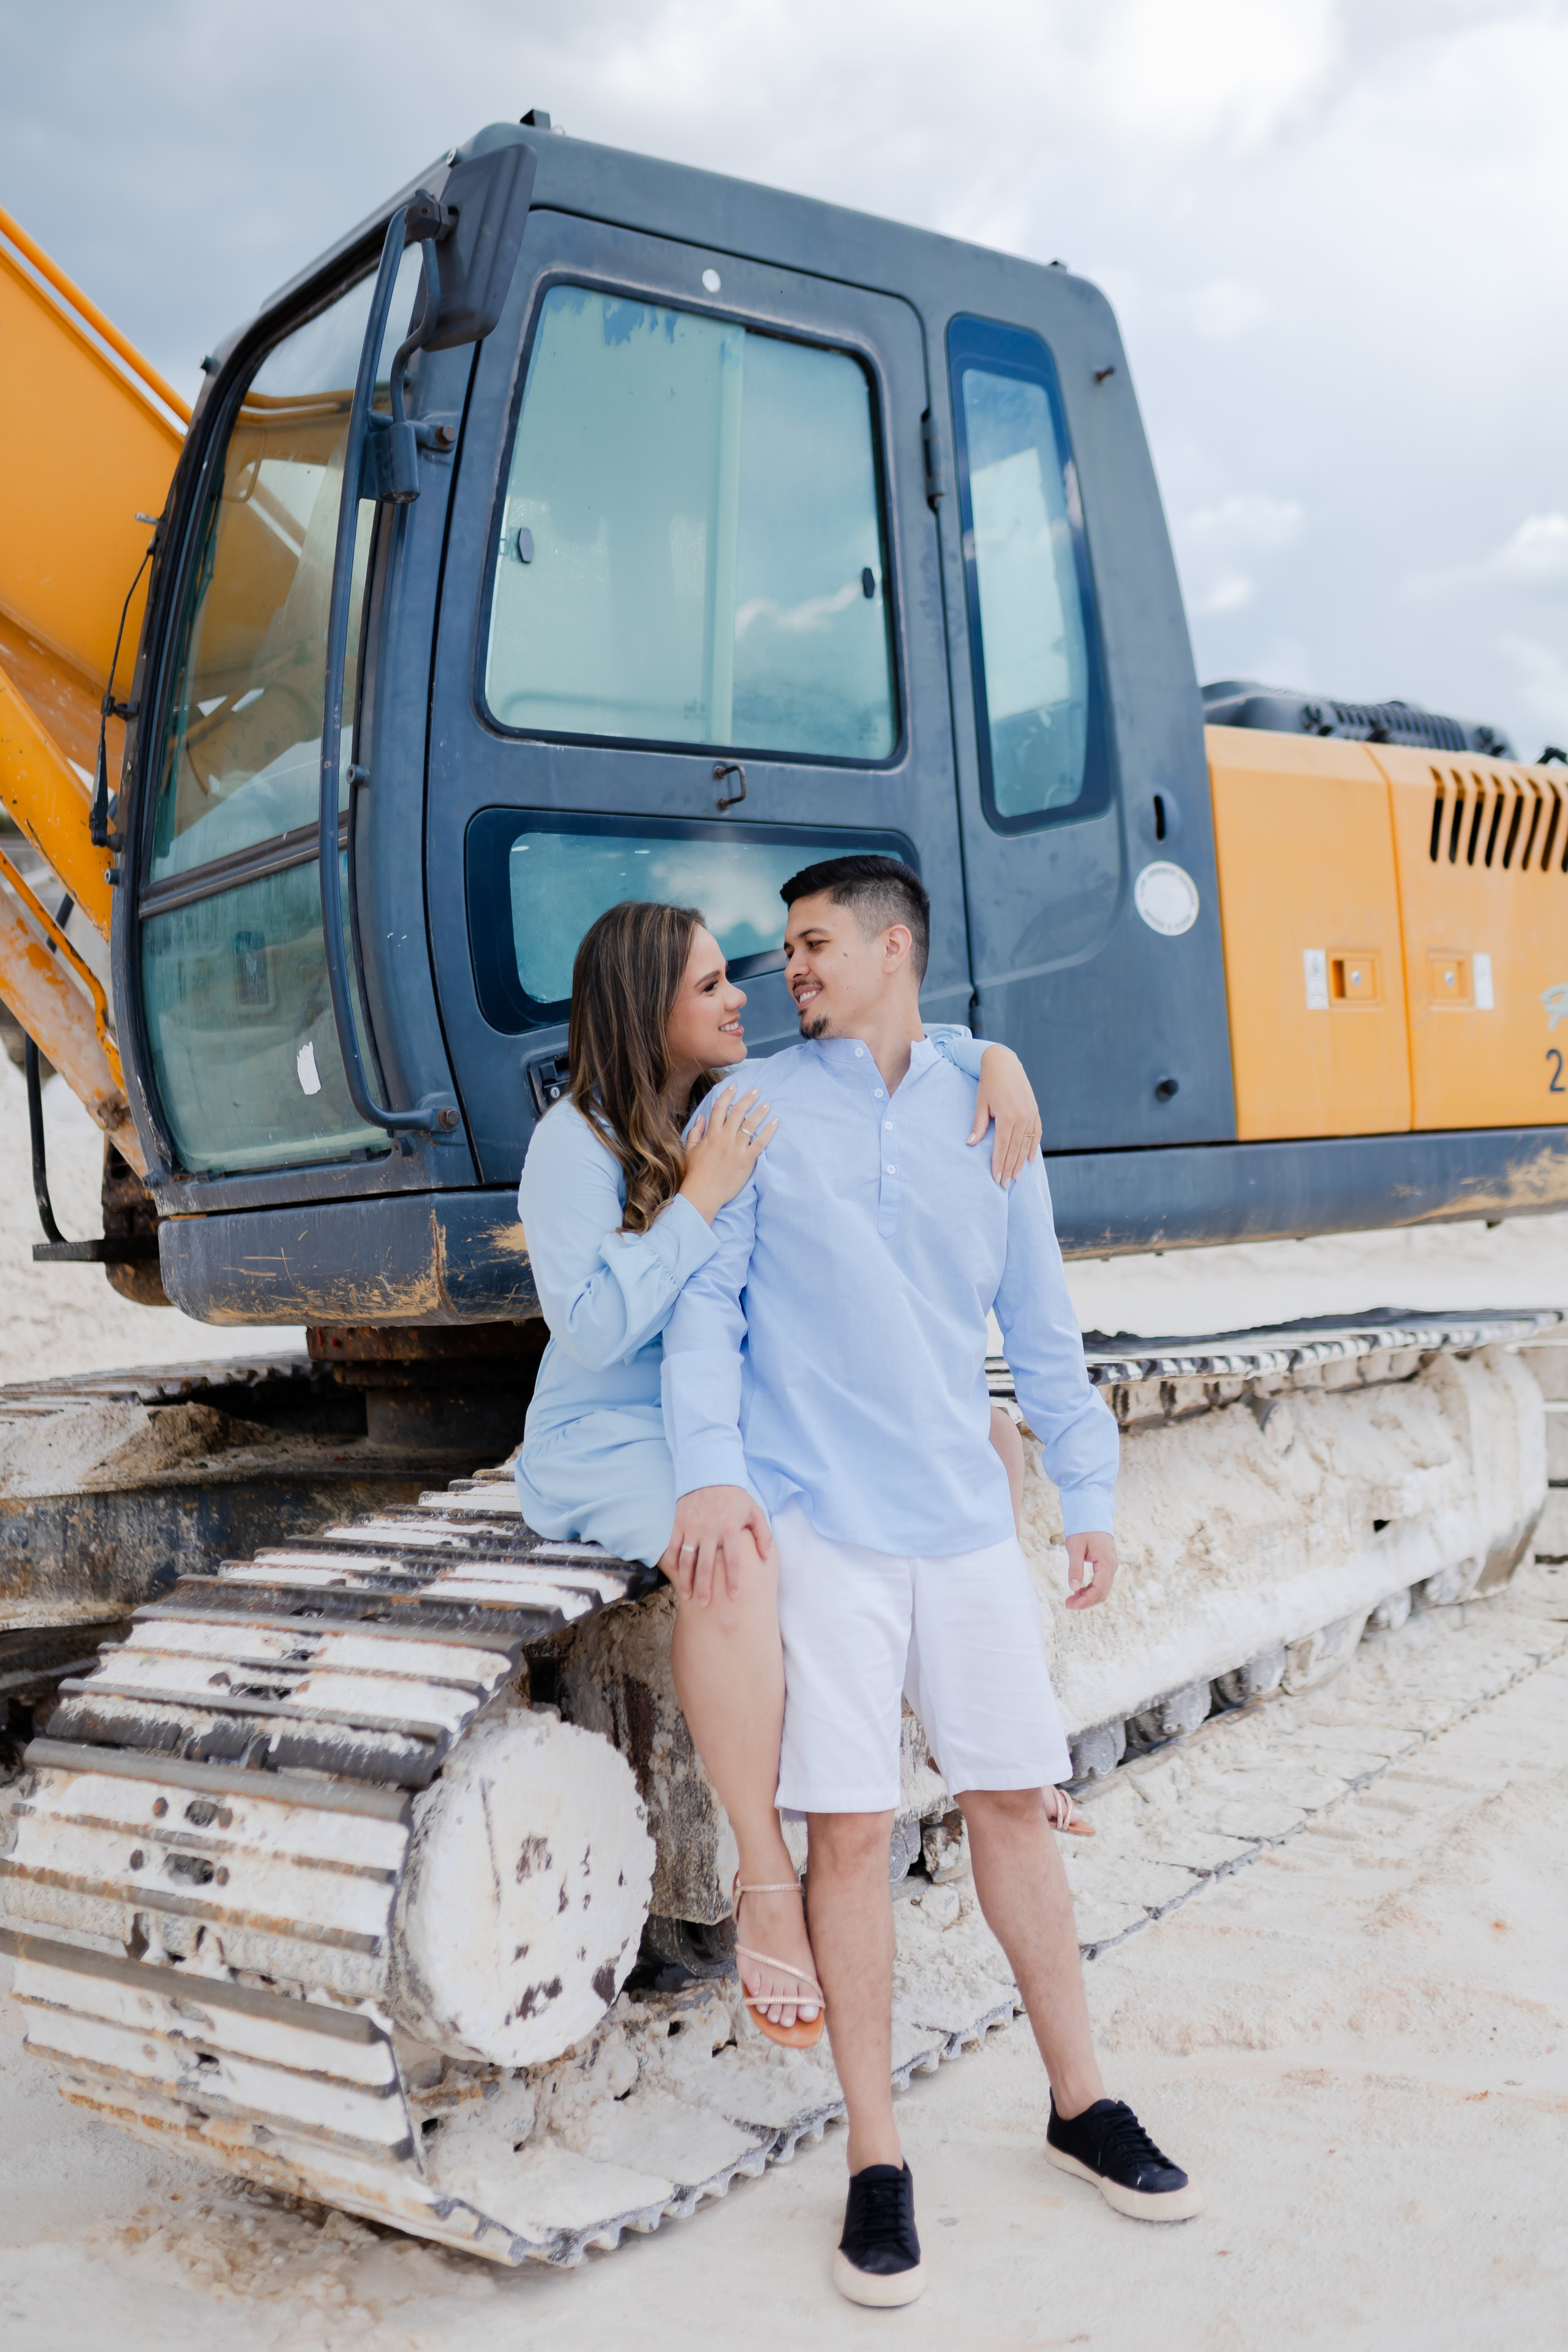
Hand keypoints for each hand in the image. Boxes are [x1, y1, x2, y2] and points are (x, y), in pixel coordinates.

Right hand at [661, 1484, 773, 1604]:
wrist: (708, 1473)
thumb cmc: (734, 1496)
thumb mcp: (754, 1511)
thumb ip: (763, 1534)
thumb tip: (766, 1556)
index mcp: (729, 1528)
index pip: (732, 1560)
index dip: (733, 1580)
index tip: (735, 1596)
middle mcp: (709, 1530)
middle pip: (706, 1565)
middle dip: (705, 1587)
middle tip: (705, 1605)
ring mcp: (691, 1528)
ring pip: (687, 1559)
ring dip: (686, 1580)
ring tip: (687, 1596)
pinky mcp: (679, 1524)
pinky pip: (673, 1547)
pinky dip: (673, 1562)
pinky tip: (676, 1576)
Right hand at [679, 1085, 777, 1223]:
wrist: (702, 1194)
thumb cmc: (695, 1173)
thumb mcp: (690, 1150)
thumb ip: (695, 1132)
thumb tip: (701, 1117)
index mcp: (711, 1134)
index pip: (720, 1108)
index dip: (728, 1095)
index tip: (734, 1086)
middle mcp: (725, 1138)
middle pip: (738, 1112)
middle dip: (748, 1099)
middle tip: (757, 1090)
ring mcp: (736, 1149)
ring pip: (750, 1125)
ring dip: (760, 1112)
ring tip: (767, 1104)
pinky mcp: (746, 1161)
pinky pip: (760, 1143)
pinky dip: (768, 1132)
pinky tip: (775, 1123)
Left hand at [969, 1045, 1042, 1184]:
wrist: (1004, 1062)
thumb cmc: (989, 1082)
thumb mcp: (981, 1103)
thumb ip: (979, 1124)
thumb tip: (971, 1143)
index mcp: (1007, 1116)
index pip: (1002, 1147)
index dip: (999, 1164)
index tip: (996, 1179)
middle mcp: (1022, 1117)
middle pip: (1015, 1149)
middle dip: (1009, 1169)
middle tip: (1005, 1185)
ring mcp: (1031, 1114)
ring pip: (1026, 1144)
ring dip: (1021, 1162)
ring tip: (1016, 1177)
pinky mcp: (1035, 1111)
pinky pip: (1037, 1133)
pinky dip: (1033, 1147)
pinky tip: (1030, 1160)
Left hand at [1064, 1530, 1117, 1609]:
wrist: (1092, 1513)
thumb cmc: (1082, 1528)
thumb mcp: (1075, 1547)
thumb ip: (1075, 1568)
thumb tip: (1073, 1588)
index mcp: (1106, 1563)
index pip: (1098, 1590)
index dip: (1084, 1601)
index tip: (1069, 1605)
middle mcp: (1112, 1566)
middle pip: (1102, 1593)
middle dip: (1085, 1602)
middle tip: (1067, 1604)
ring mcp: (1112, 1565)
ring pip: (1103, 1590)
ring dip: (1088, 1597)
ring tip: (1071, 1598)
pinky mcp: (1108, 1564)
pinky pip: (1102, 1582)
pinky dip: (1091, 1589)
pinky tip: (1079, 1590)